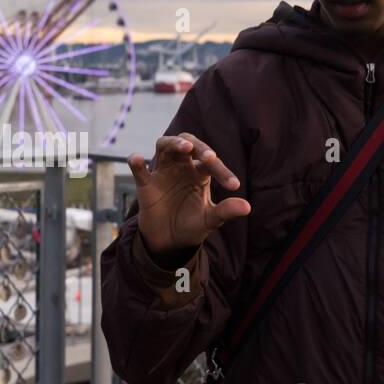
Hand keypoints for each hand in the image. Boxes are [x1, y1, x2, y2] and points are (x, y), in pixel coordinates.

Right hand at [127, 133, 250, 257]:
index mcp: (199, 172)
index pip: (211, 161)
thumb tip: (247, 207)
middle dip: (199, 146)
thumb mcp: (210, 220)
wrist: (169, 241)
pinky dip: (136, 163)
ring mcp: (162, 173)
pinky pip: (139, 170)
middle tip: (209, 157)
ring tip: (185, 148)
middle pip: (188, 142)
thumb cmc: (191, 225)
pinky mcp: (146, 185)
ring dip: (174, 143)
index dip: (222, 171)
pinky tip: (137, 158)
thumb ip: (226, 211)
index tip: (233, 185)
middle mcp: (181, 166)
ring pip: (164, 145)